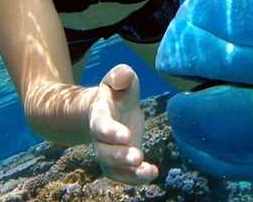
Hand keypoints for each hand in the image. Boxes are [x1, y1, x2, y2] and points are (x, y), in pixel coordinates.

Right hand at [88, 64, 157, 184]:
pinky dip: (137, 178)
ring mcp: (108, 153)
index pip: (101, 125)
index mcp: (99, 116)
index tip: (126, 135)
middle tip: (137, 157)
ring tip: (149, 171)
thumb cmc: (116, 92)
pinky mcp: (119, 163)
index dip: (111, 132)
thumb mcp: (119, 78)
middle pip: (105, 153)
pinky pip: (124, 176)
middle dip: (120, 157)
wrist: (110, 109)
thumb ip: (121, 75)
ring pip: (113, 169)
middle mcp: (100, 139)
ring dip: (129, 173)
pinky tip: (153, 172)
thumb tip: (123, 76)